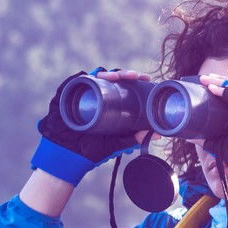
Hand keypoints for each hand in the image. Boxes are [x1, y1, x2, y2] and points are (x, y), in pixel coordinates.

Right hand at [31, 69, 149, 185]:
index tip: (146, 78)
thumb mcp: (115, 143)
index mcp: (109, 102)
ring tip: (117, 76)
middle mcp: (96, 94)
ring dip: (107, 73)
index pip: (122, 85)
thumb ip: (133, 138)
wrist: (68, 155)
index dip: (134, 80)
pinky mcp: (68, 94)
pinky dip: (86, 77)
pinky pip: (76, 81)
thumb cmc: (90, 148)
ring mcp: (82, 93)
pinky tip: (95, 76)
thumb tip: (159, 135)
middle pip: (111, 77)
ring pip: (95, 76)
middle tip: (134, 76)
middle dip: (124, 73)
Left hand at [201, 76, 227, 196]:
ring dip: (221, 82)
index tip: (207, 84)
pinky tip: (213, 89)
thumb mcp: (219, 144)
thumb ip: (206, 139)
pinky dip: (226, 90)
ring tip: (206, 80)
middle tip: (204, 79)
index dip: (223, 87)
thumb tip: (188, 137)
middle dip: (220, 81)